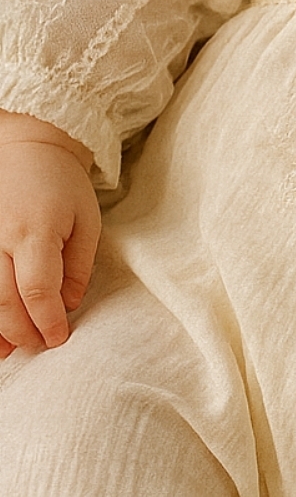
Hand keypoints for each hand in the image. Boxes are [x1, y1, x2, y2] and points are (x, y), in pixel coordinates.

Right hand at [0, 112, 99, 356]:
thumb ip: (77, 268)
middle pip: (4, 301)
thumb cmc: (62, 185)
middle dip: (22, 332)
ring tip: (10, 350)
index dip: (48, 323)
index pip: (38, 292)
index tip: (58, 338)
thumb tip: (68, 307)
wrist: (28, 146)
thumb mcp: (86, 222)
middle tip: (40, 345)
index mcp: (35, 232)